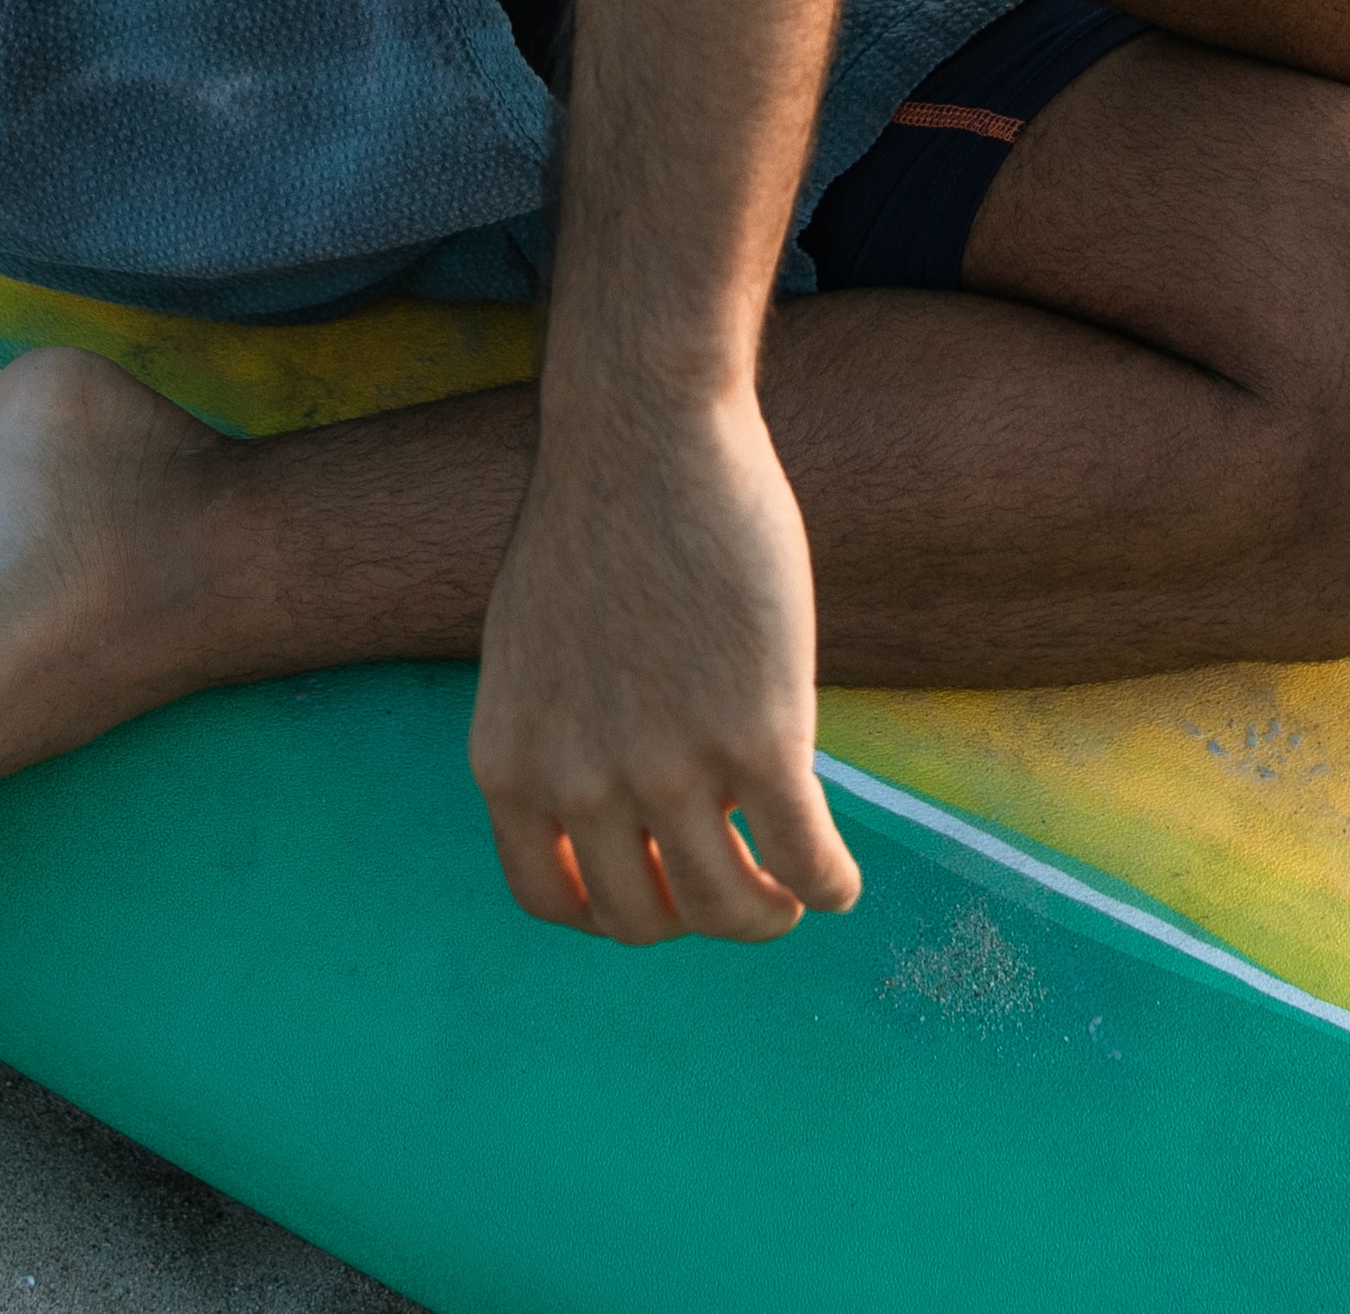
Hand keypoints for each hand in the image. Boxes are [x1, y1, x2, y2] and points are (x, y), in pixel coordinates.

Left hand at [464, 399, 858, 951]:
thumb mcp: (533, 651)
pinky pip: (807, 862)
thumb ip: (558, 735)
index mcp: (511, 762)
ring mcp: (668, 767)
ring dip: (768, 915)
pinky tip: (838, 879)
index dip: (610, 908)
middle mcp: (578, 781)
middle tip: (738, 882)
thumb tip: (614, 805)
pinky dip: (830, 886)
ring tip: (792, 891)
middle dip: (694, 913)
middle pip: (645, 918)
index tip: (654, 888)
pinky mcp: (759, 739)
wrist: (645, 433)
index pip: (550, 898)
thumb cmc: (599, 519)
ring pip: (731, 908)